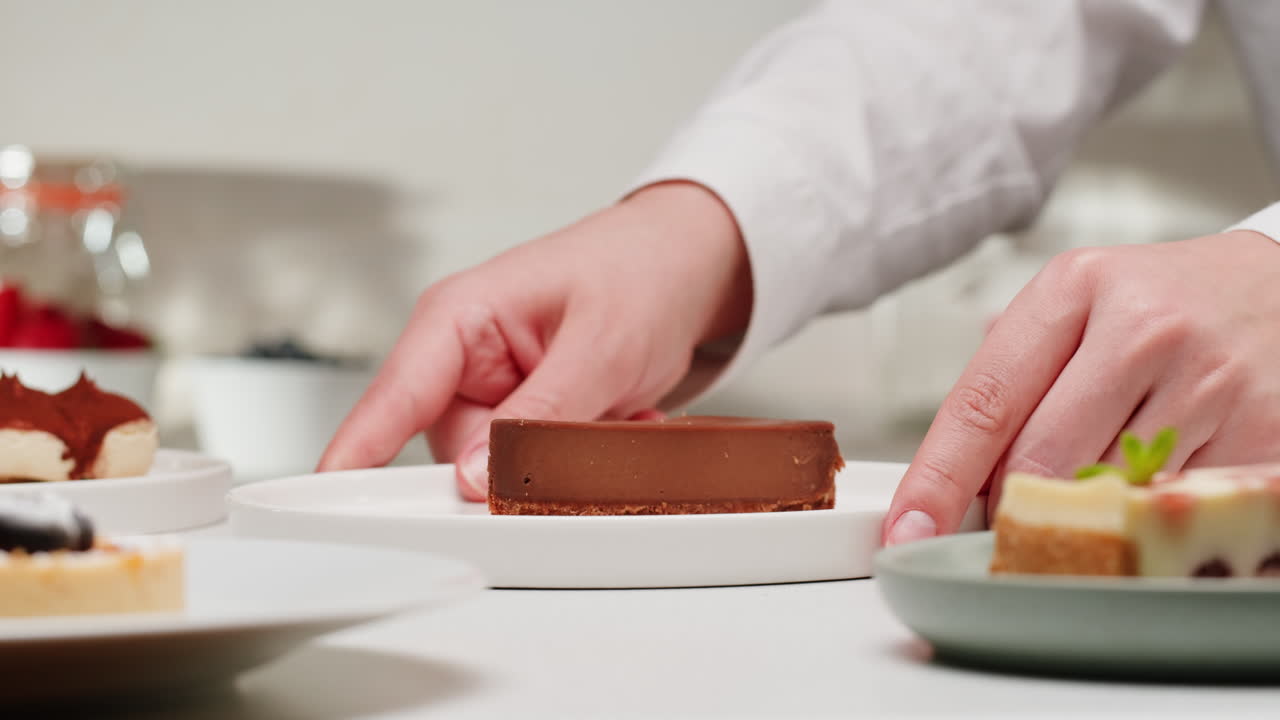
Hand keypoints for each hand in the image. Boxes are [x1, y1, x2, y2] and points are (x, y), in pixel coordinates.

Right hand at [318, 182, 751, 498]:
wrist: (686, 263)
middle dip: (521, 463)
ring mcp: (492, 388)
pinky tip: (622, 412)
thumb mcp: (599, 346)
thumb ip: (538, 416)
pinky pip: (535, 464)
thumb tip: (477, 480)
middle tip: (584, 432)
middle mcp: (462, 357)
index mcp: (458, 318)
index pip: (390, 399)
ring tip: (616, 408)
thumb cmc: (637, 271)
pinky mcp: (522, 411)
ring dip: (564, 456)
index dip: (356, 456)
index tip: (327, 502)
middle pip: (453, 455)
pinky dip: (583, 452)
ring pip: (500, 469)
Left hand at [883, 230, 1279, 543]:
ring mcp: (1211, 382)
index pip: (984, 402)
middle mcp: (1144, 329)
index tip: (908, 529)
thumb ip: (1013, 371)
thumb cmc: (1166, 301)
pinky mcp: (1266, 431)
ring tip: (1104, 478)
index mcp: (1076, 288)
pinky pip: (1176, 509)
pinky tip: (1157, 486)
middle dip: (1013, 504)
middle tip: (1012, 518)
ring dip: (1088, 511)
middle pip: (1040, 462)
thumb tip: (948, 468)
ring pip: (1108, 495)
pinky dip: (1151, 514)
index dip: (939, 478)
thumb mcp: (1079, 302)